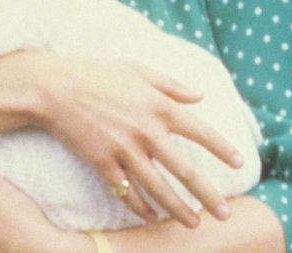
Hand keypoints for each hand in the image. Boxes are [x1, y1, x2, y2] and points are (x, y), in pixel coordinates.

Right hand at [24, 52, 242, 227]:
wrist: (53, 88)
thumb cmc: (95, 74)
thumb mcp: (136, 69)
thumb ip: (170, 84)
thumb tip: (200, 95)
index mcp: (159, 106)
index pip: (200, 132)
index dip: (222, 149)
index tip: (239, 163)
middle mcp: (146, 131)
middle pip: (185, 171)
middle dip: (208, 195)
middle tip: (224, 213)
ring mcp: (124, 150)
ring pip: (159, 188)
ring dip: (178, 209)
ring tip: (193, 223)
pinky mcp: (103, 163)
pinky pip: (126, 192)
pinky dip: (140, 207)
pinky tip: (152, 217)